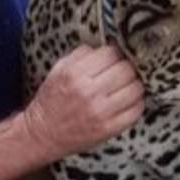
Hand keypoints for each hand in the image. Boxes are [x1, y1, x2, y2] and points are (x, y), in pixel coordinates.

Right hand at [22, 45, 144, 160]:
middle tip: (122, 72)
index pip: (111, 53)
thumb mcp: (59, 69)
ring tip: (126, 86)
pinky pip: (136, 111)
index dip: (115, 54)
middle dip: (127, 68)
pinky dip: (136, 104)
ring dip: (134, 85)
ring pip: (136, 89)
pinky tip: (128, 102)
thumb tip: (107, 45)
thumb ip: (82, 54)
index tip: (114, 58)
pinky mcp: (108, 129)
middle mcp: (89, 92)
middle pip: (127, 70)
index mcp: (75, 73)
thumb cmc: (51, 100)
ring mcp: (100, 112)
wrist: (42, 134)